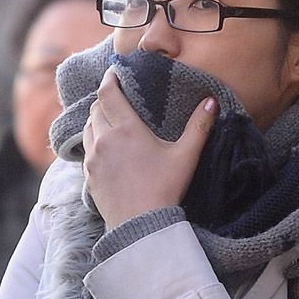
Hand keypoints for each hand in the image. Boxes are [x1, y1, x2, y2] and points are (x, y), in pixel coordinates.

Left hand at [82, 66, 217, 227]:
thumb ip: (199, 127)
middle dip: (105, 99)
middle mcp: (103, 139)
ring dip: (97, 119)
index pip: (108, 93)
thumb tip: (212, 102)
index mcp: (126, 128)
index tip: (114, 72)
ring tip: (110, 120)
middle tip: (117, 97)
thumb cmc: (165, 189)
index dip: (109, 78)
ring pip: (88, 128)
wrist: (141, 226)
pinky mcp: (89, 176)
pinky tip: (106, 148)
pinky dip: (94, 142)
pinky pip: (87, 150)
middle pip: (96, 108)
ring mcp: (93, 158)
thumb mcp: (186, 156)